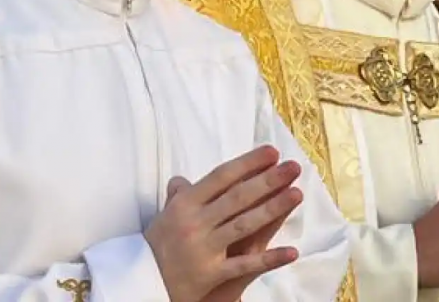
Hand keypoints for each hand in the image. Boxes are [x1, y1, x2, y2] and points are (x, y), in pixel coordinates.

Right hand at [146, 145, 303, 301]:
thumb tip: (183, 179)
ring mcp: (204, 248)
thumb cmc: (157, 247)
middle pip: (237, 197)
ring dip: (273, 209)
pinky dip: (269, 259)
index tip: (272, 152)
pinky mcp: (211, 274)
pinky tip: (292, 252)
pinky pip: (245, 265)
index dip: (248, 163)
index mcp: (184, 204)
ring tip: (296, 194)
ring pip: (244, 225)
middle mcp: (194, 223)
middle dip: (268, 180)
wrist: (141, 286)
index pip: (221, 177)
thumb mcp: (164, 216)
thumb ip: (179, 196)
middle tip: (293, 167)